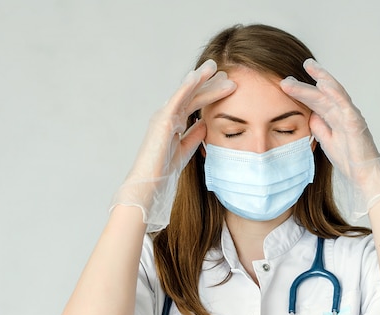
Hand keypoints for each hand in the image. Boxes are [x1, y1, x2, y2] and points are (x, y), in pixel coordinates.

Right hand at [111, 60, 235, 230]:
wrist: (151, 181)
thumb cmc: (165, 169)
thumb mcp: (186, 149)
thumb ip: (194, 135)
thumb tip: (205, 123)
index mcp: (174, 122)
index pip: (195, 104)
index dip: (210, 93)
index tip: (228, 85)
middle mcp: (168, 115)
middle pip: (192, 95)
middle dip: (208, 83)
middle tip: (226, 72)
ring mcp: (164, 116)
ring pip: (185, 93)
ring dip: (200, 78)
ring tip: (214, 66)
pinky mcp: (162, 120)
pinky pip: (176, 100)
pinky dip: (186, 87)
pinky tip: (196, 76)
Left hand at [280, 59, 379, 219]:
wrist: (363, 175)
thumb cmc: (348, 159)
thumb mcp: (326, 141)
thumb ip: (319, 127)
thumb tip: (309, 115)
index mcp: (334, 117)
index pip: (316, 100)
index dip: (301, 90)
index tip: (286, 82)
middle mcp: (342, 112)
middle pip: (322, 93)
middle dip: (307, 82)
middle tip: (290, 73)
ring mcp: (349, 116)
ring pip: (333, 93)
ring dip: (320, 79)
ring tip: (309, 67)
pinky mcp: (355, 122)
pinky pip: (344, 104)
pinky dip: (335, 93)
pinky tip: (324, 84)